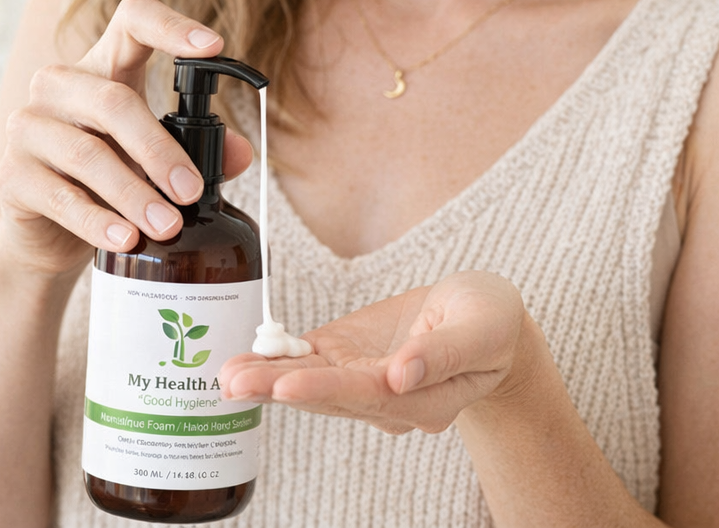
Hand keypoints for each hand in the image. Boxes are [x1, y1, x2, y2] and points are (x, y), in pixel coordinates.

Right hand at [0, 0, 253, 275]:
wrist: (50, 233)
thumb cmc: (113, 180)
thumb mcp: (158, 160)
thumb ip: (202, 151)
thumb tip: (243, 152)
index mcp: (103, 66)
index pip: (133, 20)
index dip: (171, 25)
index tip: (214, 46)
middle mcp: (60, 85)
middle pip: (113, 101)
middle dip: (159, 150)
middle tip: (192, 191)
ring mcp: (29, 126)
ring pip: (89, 154)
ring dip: (134, 194)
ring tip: (167, 225)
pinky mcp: (11, 175)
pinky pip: (61, 197)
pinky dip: (98, 221)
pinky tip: (126, 239)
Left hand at [220, 272, 528, 433]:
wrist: (484, 319)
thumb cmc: (490, 321)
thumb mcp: (481, 328)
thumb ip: (444, 353)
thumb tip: (402, 375)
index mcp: (425, 399)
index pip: (371, 397)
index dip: (329, 389)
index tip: (290, 383)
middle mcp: (389, 401)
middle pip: (330, 397)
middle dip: (281, 389)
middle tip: (236, 383)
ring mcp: (365, 382)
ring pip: (313, 384)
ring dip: (268, 379)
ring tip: (228, 375)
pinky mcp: (351, 358)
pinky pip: (311, 362)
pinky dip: (277, 361)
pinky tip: (244, 361)